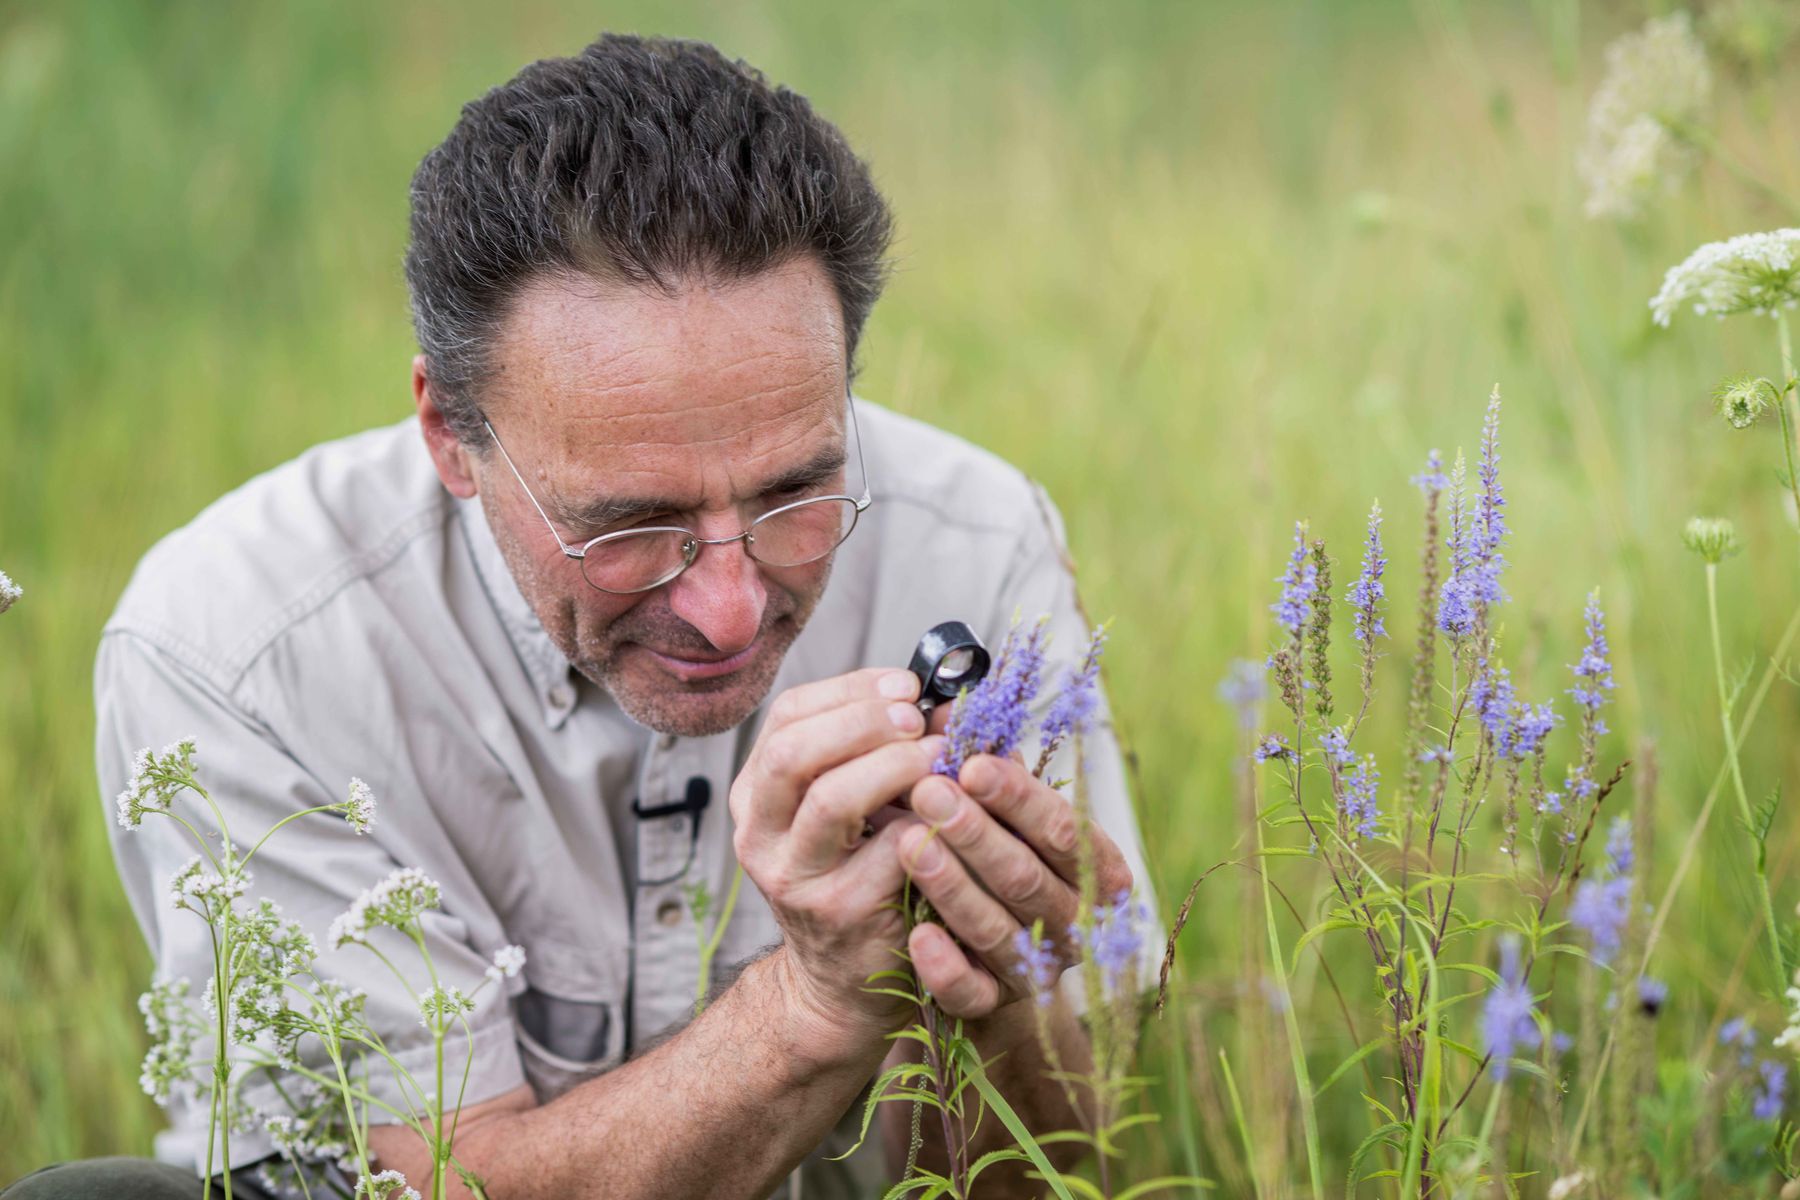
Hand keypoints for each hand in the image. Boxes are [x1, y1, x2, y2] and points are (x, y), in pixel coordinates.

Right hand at [728, 667, 946, 1053]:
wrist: (841, 981)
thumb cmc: (855, 876)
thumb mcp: (845, 809)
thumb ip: (871, 753)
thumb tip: (941, 701)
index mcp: (756, 794)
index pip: (788, 717)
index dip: (850, 690)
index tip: (906, 685)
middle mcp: (759, 833)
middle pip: (794, 752)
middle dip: (865, 721)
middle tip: (919, 718)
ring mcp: (794, 876)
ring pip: (831, 798)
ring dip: (896, 765)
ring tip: (940, 757)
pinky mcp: (840, 911)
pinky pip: (888, 849)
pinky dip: (925, 820)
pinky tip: (948, 813)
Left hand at [896, 754, 1134, 1018]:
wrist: (989, 959)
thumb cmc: (1004, 861)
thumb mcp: (1007, 818)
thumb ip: (989, 771)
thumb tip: (950, 712)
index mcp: (1096, 871)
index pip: (1065, 831)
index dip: (1019, 797)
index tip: (972, 764)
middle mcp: (1077, 924)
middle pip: (1027, 878)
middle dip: (975, 833)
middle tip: (928, 791)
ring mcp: (1037, 970)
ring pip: (996, 929)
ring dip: (952, 886)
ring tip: (910, 843)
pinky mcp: (995, 1006)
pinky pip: (972, 993)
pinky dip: (946, 967)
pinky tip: (917, 934)